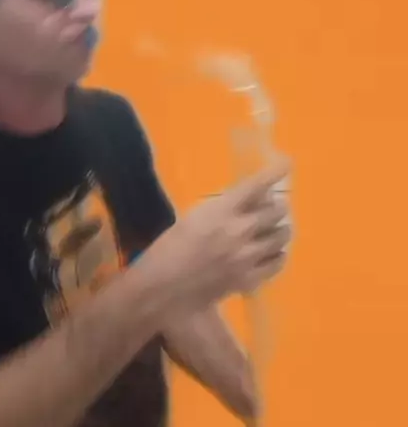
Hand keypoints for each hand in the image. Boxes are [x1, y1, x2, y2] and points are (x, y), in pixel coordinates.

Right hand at [156, 156, 291, 312]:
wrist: (163, 289)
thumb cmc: (170, 247)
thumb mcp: (194, 217)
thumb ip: (222, 207)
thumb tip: (248, 200)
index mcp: (222, 210)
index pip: (256, 185)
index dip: (274, 172)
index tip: (287, 163)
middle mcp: (240, 230)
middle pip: (276, 211)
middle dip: (277, 206)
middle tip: (274, 207)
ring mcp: (247, 257)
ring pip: (282, 236)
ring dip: (280, 229)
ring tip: (275, 230)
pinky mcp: (250, 279)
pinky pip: (277, 263)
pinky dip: (277, 254)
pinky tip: (271, 254)